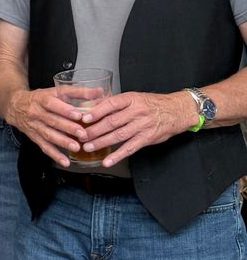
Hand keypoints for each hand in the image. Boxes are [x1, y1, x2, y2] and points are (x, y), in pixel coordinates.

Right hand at [7, 87, 89, 168]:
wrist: (16, 106)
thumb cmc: (41, 98)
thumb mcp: (56, 91)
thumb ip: (78, 92)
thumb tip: (99, 92)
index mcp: (42, 99)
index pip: (52, 104)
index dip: (65, 110)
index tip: (79, 115)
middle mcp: (37, 113)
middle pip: (52, 121)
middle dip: (68, 128)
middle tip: (83, 134)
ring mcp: (35, 126)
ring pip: (49, 135)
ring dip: (62, 142)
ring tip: (76, 147)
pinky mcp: (35, 137)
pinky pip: (44, 147)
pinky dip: (55, 155)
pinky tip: (65, 162)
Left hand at [71, 90, 192, 166]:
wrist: (177, 110)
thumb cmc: (152, 104)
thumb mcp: (134, 98)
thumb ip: (114, 103)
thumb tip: (91, 106)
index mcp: (132, 99)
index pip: (111, 104)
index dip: (96, 111)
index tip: (83, 118)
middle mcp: (137, 111)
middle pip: (112, 121)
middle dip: (94, 129)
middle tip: (81, 135)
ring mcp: (143, 125)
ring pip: (119, 135)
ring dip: (102, 142)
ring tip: (88, 147)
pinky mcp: (147, 138)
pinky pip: (130, 148)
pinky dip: (118, 156)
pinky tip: (107, 161)